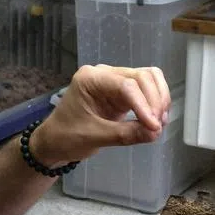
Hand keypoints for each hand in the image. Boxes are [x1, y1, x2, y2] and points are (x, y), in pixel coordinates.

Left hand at [32, 64, 171, 165]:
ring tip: (160, 123)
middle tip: (158, 126)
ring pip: (148, 79)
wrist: (55, 141)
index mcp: (90, 78)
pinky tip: (156, 120)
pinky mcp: (122, 92)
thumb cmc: (67, 136)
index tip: (154, 126)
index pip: (126, 85)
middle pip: (141, 76)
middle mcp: (104, 73)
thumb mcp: (94, 137)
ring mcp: (114, 81)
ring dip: (158, 99)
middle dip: (154, 100)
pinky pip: (145, 90)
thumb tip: (155, 133)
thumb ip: (125, 134)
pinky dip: (155, 102)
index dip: (144, 105)